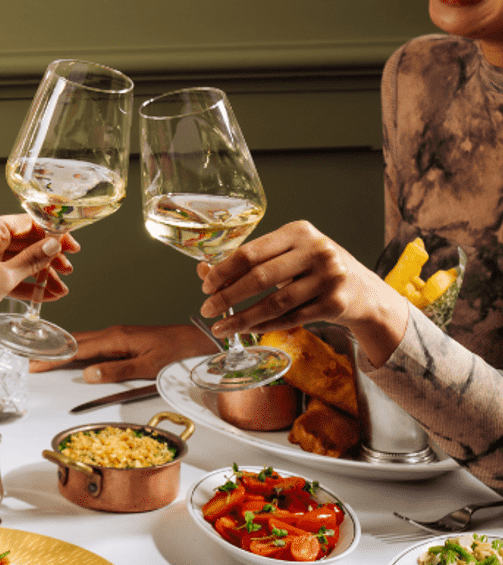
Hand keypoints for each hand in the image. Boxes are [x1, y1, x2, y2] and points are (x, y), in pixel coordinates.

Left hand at [0, 214, 78, 338]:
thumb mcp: (3, 277)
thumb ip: (31, 260)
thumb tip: (53, 246)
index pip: (29, 224)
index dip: (53, 235)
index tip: (70, 246)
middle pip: (27, 242)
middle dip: (49, 258)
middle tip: (67, 269)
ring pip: (22, 261)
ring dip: (42, 275)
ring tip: (60, 288)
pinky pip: (13, 275)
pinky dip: (29, 285)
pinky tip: (46, 295)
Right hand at [30, 324, 217, 381]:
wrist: (200, 341)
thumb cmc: (179, 352)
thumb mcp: (148, 366)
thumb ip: (117, 371)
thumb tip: (89, 375)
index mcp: (117, 338)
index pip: (77, 349)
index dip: (54, 358)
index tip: (35, 363)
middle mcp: (116, 333)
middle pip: (76, 341)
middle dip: (52, 351)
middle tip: (30, 360)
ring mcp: (120, 334)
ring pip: (84, 340)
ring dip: (64, 348)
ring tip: (45, 356)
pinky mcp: (126, 338)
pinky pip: (95, 342)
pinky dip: (79, 348)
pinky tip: (75, 353)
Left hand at [197, 220, 409, 366]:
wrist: (363, 291)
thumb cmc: (315, 270)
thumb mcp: (286, 257)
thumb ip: (248, 262)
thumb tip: (203, 270)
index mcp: (298, 231)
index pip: (250, 252)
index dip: (223, 271)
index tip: (206, 286)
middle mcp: (317, 250)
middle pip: (260, 277)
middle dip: (227, 296)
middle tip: (207, 309)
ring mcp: (329, 277)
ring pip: (274, 303)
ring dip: (242, 318)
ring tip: (221, 327)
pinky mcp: (335, 303)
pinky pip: (290, 319)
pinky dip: (265, 326)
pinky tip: (248, 330)